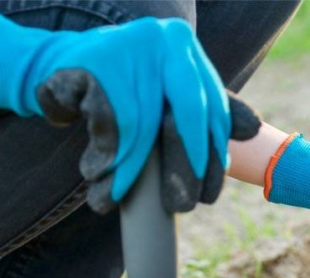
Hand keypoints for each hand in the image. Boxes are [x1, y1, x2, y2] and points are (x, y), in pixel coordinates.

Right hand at [0, 15, 229, 213]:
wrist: (53, 67)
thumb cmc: (120, 89)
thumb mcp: (164, 94)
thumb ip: (204, 108)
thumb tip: (256, 128)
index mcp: (185, 46)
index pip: (211, 108)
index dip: (212, 155)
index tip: (209, 194)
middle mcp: (163, 38)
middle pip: (185, 116)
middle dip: (184, 167)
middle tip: (182, 206)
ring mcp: (128, 45)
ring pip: (141, 127)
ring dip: (129, 171)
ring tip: (115, 198)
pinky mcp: (91, 62)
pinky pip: (108, 122)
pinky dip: (104, 156)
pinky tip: (97, 175)